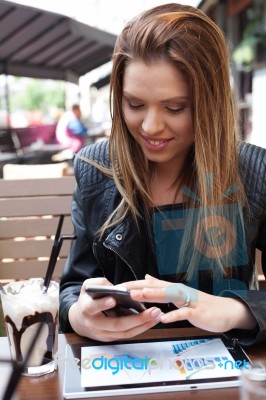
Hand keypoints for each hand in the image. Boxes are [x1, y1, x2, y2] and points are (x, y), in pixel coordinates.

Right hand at [68, 277, 161, 340]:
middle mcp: (95, 325)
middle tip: (153, 310)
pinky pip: (128, 335)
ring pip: (125, 333)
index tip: (113, 299)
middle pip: (116, 325)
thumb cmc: (87, 299)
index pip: (93, 308)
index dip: (102, 304)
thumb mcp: (88, 287)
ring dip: (143, 325)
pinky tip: (152, 320)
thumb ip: (99, 284)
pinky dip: (141, 328)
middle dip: (137, 318)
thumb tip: (115, 287)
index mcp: (86, 309)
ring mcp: (103, 334)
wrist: (79, 321)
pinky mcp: (111, 339)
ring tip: (158, 315)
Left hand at [124, 275, 256, 332]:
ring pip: (168, 296)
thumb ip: (162, 286)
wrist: (225, 311)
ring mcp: (189, 300)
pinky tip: (163, 318)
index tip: (119, 286)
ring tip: (137, 297)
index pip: (151, 283)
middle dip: (140, 288)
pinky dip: (173, 315)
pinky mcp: (197, 312)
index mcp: (174, 288)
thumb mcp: (179, 294)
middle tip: (123, 290)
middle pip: (157, 287)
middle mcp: (180, 291)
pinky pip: (184, 313)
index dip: (135, 284)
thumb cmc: (200, 305)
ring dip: (152, 296)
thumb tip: (146, 276)